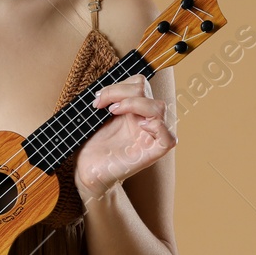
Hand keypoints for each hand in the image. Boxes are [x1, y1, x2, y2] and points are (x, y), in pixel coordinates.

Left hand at [74, 74, 175, 200]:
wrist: (87, 171)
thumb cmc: (92, 146)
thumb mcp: (97, 117)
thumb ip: (107, 100)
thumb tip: (106, 88)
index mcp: (134, 110)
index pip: (140, 84)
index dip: (119, 85)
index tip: (97, 99)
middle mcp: (144, 120)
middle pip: (147, 91)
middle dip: (120, 91)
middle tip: (101, 105)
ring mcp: (150, 137)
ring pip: (159, 107)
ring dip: (133, 103)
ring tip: (113, 112)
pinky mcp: (151, 154)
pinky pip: (168, 138)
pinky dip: (157, 127)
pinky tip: (140, 125)